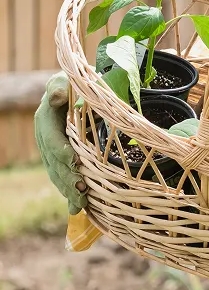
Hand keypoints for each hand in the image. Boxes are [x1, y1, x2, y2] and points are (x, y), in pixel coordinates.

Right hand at [34, 72, 86, 214]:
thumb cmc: (72, 83)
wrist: (71, 90)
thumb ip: (60, 86)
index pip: (53, 141)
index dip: (62, 153)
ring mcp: (51, 152)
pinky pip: (62, 178)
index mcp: (45, 121)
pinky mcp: (60, 160)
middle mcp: (45, 139)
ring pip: (57, 175)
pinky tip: (76, 209)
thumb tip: (59, 95)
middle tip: (82, 193)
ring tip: (81, 205)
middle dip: (68, 180)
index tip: (74, 163)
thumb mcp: (66, 80)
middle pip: (54, 164)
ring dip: (68, 191)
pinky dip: (69, 194)